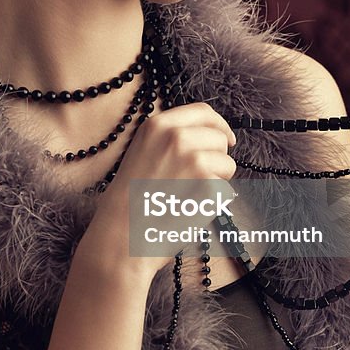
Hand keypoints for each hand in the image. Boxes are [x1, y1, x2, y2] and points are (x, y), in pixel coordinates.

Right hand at [76, 102, 236, 284]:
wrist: (122, 237)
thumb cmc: (131, 201)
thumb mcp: (142, 153)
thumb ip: (171, 139)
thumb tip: (206, 135)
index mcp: (158, 125)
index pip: (203, 112)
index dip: (219, 125)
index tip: (226, 139)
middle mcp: (177, 137)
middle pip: (219, 138)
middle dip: (217, 157)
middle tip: (196, 180)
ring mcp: (194, 160)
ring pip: (227, 164)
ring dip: (216, 180)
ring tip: (187, 196)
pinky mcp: (207, 186)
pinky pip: (225, 191)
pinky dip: (213, 203)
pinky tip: (188, 210)